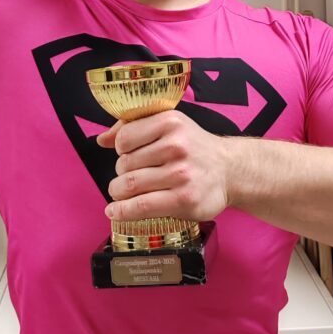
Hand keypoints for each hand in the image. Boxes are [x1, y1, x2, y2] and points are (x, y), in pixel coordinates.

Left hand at [97, 110, 231, 222]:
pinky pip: (141, 206)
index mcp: (170, 122)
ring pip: (130, 185)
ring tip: (122, 195)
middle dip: (120, 174)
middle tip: (129, 178)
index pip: (124, 138)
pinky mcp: (183, 199)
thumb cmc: (194, 147)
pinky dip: (122, 211)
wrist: (230, 170)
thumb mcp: (170, 125)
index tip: (127, 156)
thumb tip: (101, 139)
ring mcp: (181, 174)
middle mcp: (176, 145)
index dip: (120, 150)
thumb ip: (134, 128)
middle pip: (125, 164)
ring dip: (118, 194)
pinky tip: (115, 212)